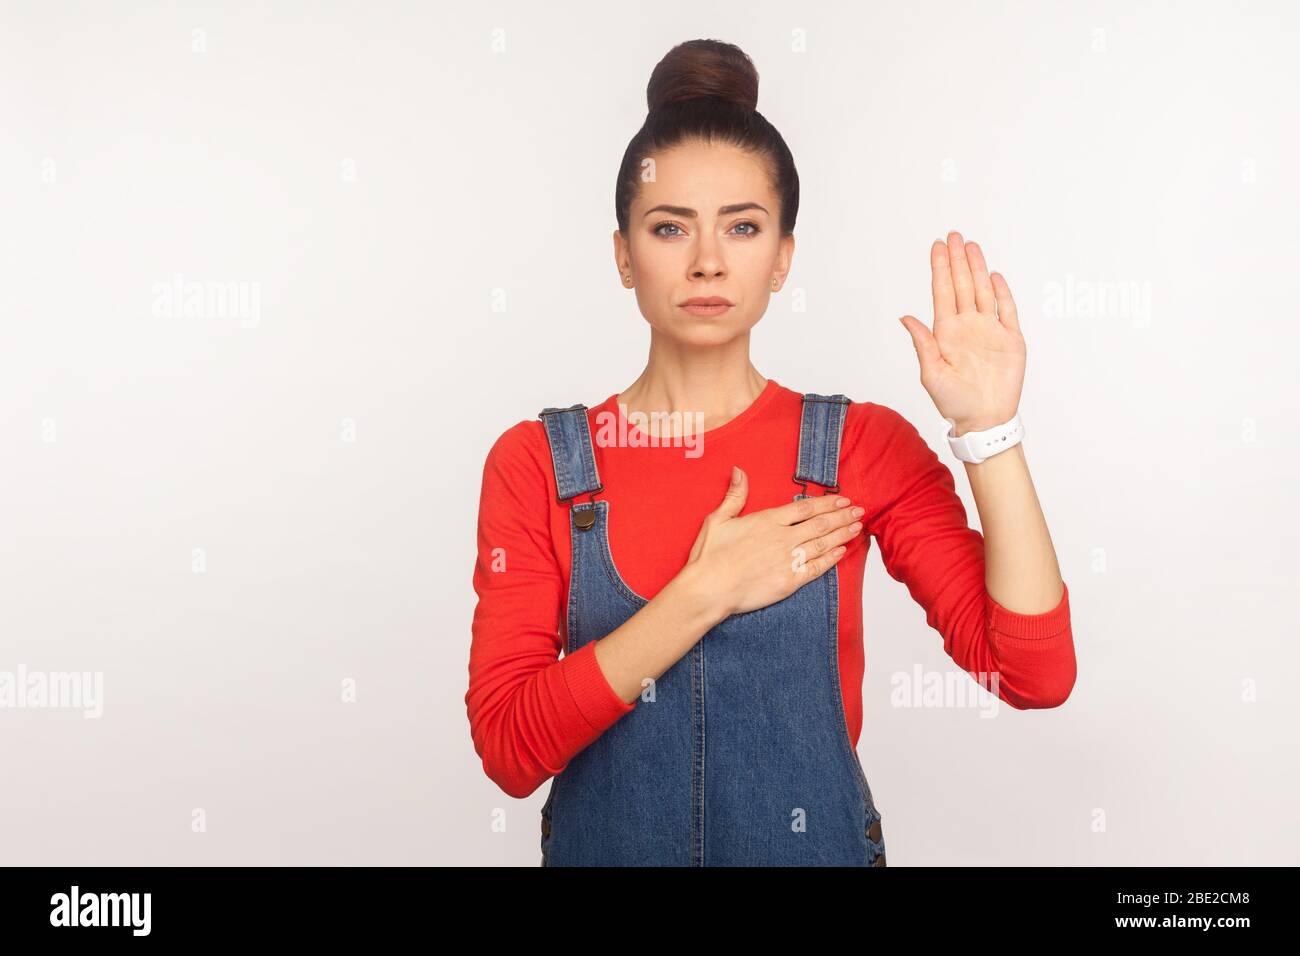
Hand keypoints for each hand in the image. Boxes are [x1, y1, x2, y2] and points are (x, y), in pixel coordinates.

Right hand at [677, 466, 863, 620]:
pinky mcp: (790, 581)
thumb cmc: (709, 556)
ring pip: (823, 544)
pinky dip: (831, 559)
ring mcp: (788, 560)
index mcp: (768, 520)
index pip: (806, 508)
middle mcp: (783, 538)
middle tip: (859, 511)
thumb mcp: (718, 519)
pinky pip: (817, 568)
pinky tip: (842, 552)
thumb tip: (738, 471)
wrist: (710, 588)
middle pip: (820, 524)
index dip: (827, 503)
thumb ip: (734, 495)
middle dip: (842, 516)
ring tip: (857, 527)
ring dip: (842, 534)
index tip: (842, 500)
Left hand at [899, 230, 1025, 434]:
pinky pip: (1007, 310)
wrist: (985, 420)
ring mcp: (989, 331)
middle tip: (953, 235)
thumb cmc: (954, 402)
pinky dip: (1002, 292)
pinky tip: (994, 275)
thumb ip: (923, 344)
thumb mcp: (932, 375)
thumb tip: (905, 318)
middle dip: (957, 260)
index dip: (940, 269)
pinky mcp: (1010, 339)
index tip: (936, 246)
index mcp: (946, 333)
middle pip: (962, 285)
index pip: (943, 292)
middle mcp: (967, 326)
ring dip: (977, 268)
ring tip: (970, 246)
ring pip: (983, 291)